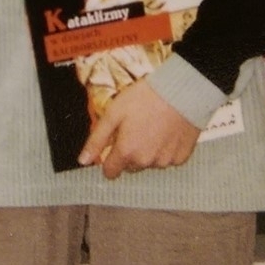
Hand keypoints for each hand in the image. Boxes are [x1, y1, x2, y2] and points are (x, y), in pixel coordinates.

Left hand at [78, 81, 200, 179]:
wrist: (181, 92)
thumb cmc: (145, 98)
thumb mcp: (113, 113)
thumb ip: (97, 139)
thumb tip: (83, 160)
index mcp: (127, 152)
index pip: (111, 171)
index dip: (109, 159)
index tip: (114, 145)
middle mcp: (146, 162)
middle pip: (130, 166)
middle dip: (129, 152)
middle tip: (135, 129)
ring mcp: (165, 161)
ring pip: (149, 163)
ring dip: (147, 151)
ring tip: (152, 127)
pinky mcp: (181, 157)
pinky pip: (168, 159)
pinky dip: (165, 150)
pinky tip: (166, 132)